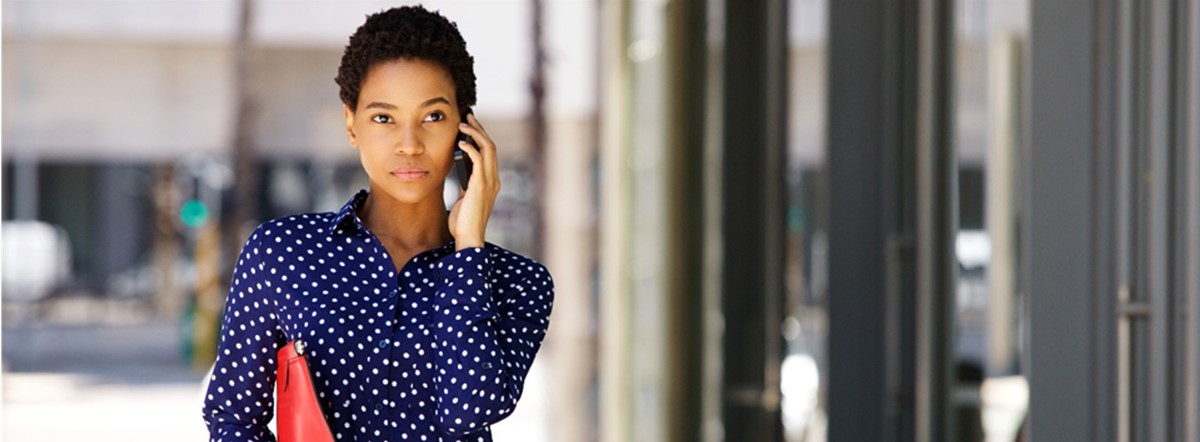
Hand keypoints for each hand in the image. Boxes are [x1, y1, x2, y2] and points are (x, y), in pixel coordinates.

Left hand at [448, 113, 499, 249]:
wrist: (468, 237)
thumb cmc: (464, 222)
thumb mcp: (465, 199)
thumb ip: (466, 186)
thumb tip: (459, 174)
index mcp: (491, 182)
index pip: (490, 153)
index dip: (481, 137)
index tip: (470, 126)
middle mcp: (494, 179)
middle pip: (491, 146)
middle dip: (479, 129)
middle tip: (468, 117)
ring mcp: (490, 182)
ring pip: (488, 149)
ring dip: (475, 134)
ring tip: (463, 124)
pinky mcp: (481, 185)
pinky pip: (479, 160)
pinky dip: (471, 148)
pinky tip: (462, 142)